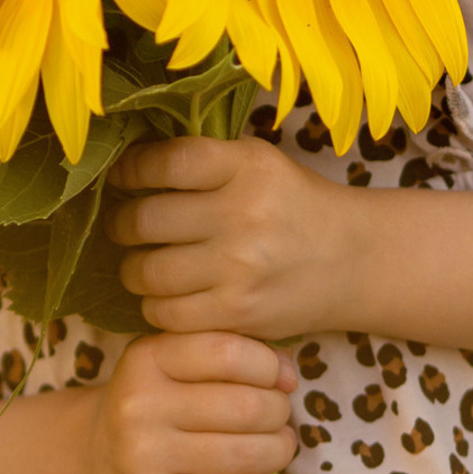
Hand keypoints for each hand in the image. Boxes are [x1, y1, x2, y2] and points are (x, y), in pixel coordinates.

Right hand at [85, 331, 296, 473]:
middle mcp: (140, 403)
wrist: (95, 459)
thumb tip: (289, 374)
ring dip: (278, 451)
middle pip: (246, 406)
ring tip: (275, 447)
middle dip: (279, 412)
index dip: (269, 365)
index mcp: (147, 357)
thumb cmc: (155, 401)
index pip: (228, 352)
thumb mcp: (175, 361)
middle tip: (279, 416)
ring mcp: (143, 456)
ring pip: (247, 454)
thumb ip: (231, 353)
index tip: (279, 378)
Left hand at [106, 134, 353, 338]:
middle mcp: (244, 214)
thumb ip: (204, 160)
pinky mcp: (238, 313)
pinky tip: (166, 293)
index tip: (120, 175)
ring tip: (141, 261)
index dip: (130, 169)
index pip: (167, 162)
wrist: (352, 260)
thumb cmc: (292, 205)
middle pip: (146, 219)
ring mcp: (240, 268)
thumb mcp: (259, 163)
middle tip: (123, 224)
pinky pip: (166, 313)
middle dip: (122, 223)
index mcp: (248, 166)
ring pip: (147, 271)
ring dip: (133, 268)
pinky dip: (155, 304)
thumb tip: (129, 159)